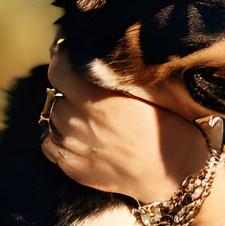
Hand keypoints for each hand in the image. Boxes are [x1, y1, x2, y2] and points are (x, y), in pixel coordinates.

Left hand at [41, 45, 210, 202]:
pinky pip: (49, 144)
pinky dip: (57, 135)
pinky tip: (75, 133)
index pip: (60, 72)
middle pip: (56, 94)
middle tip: (84, 85)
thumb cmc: (169, 130)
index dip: (60, 58)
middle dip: (67, 87)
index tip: (65, 51)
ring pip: (52, 118)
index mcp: (100, 102)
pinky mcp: (71, 167)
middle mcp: (80, 124)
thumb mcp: (148, 96)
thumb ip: (116, 80)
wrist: (175, 173)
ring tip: (84, 111)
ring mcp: (73, 148)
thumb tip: (98, 61)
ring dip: (64, 110)